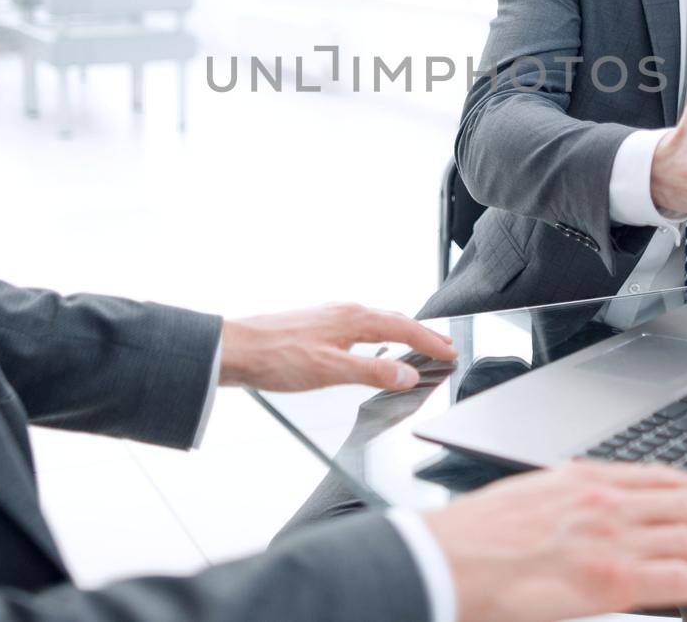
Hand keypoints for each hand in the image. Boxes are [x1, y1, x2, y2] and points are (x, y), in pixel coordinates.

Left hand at [220, 303, 455, 392]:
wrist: (235, 349)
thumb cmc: (278, 358)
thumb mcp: (331, 372)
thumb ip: (373, 374)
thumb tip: (410, 376)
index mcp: (354, 319)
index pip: (405, 329)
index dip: (431, 343)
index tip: (451, 353)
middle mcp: (345, 311)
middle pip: (394, 321)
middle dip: (422, 335)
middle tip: (444, 348)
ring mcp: (330, 316)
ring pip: (377, 322)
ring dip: (401, 334)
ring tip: (416, 346)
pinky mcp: (317, 326)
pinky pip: (360, 327)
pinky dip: (379, 337)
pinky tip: (370, 349)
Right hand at [424, 461, 686, 621]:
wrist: (445, 560)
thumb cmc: (475, 536)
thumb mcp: (530, 498)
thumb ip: (570, 500)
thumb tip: (593, 503)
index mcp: (584, 480)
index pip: (660, 477)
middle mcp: (605, 503)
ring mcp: (610, 539)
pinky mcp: (608, 579)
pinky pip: (675, 577)